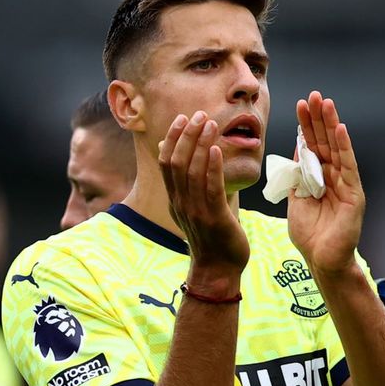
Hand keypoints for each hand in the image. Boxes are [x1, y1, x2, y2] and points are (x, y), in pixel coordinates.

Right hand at [159, 111, 249, 290]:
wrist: (218, 271)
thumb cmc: (211, 238)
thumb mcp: (194, 208)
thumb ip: (187, 184)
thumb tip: (179, 156)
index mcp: (175, 200)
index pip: (167, 163)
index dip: (172, 139)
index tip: (181, 118)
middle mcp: (181, 203)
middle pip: (177, 163)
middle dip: (186, 136)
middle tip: (197, 114)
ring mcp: (195, 211)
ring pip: (193, 172)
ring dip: (200, 145)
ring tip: (209, 123)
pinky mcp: (213, 218)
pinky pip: (210, 188)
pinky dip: (212, 167)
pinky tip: (216, 149)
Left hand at [288, 91, 364, 277]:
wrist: (322, 260)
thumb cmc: (310, 235)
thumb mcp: (296, 200)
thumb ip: (297, 177)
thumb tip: (296, 151)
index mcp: (320, 178)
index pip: (313, 146)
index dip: (307, 126)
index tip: (300, 105)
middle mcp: (335, 177)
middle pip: (326, 142)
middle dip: (319, 119)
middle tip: (313, 95)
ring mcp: (346, 184)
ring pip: (338, 149)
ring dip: (331, 125)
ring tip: (325, 103)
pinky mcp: (354, 195)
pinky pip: (349, 167)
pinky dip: (344, 147)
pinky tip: (340, 129)